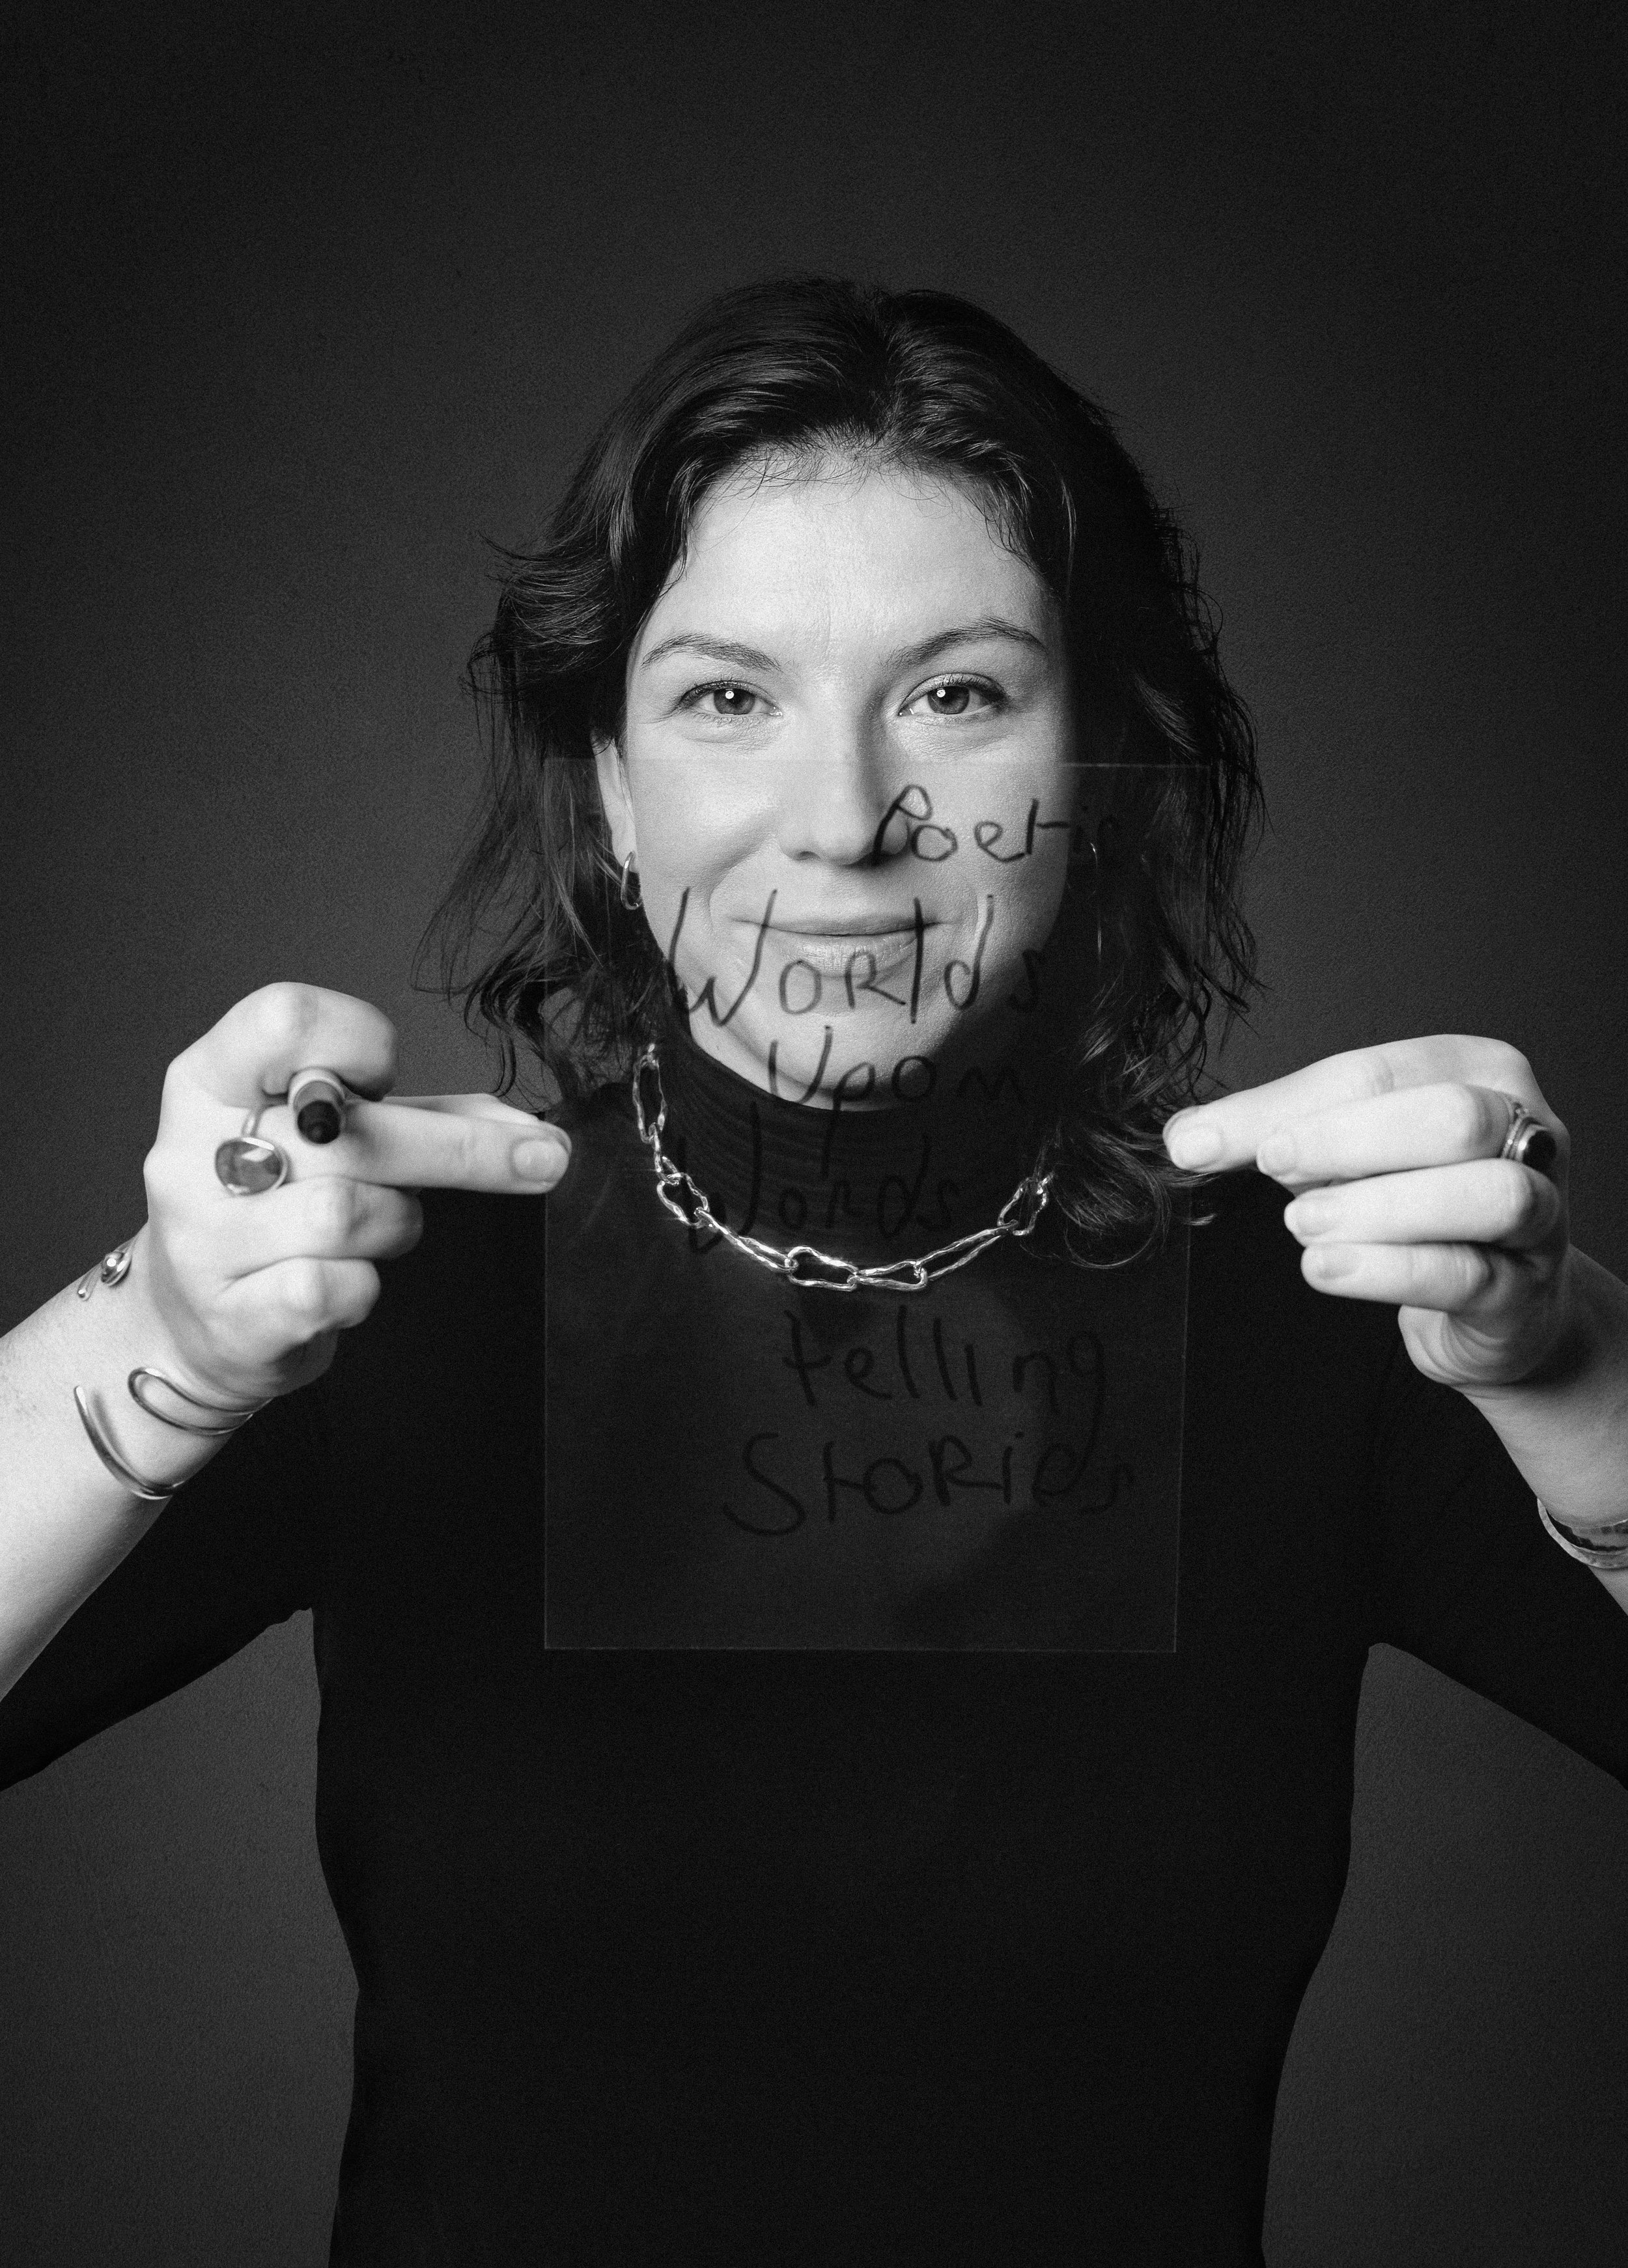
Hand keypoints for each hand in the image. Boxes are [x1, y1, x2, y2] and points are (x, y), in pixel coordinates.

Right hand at [139, 983, 567, 1405]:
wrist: (202, 1325)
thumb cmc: (285, 1208)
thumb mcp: (346, 1140)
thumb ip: (436, 1117)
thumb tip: (537, 1135)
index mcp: (209, 1081)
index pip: (282, 1018)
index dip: (359, 1040)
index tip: (388, 1078)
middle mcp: (189, 1153)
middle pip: (341, 1129)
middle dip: (455, 1148)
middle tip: (539, 1159)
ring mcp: (200, 1240)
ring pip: (341, 1213)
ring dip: (396, 1223)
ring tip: (385, 1229)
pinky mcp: (229, 1317)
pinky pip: (329, 1288)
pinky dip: (363, 1288)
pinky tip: (349, 1284)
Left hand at [1162, 1036, 1573, 1394]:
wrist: (1498, 1305)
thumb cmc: (1417, 1204)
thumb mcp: (1344, 1154)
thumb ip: (1274, 1133)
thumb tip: (1187, 1137)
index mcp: (1480, 1071)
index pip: (1381, 1072)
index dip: (1290, 1104)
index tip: (1206, 1138)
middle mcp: (1528, 1131)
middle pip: (1451, 1117)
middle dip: (1348, 1140)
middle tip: (1273, 1165)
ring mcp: (1542, 1212)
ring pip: (1483, 1194)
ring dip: (1378, 1207)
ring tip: (1302, 1225)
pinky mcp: (1527, 1290)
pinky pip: (1466, 1273)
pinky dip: (1388, 1271)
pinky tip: (1324, 1269)